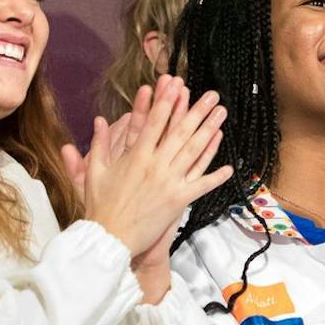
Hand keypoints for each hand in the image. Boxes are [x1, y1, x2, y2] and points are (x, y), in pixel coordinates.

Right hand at [80, 78, 231, 273]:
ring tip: (222, 115)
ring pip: (194, 152)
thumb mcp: (94, 172)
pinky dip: (216, 176)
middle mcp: (156, 165)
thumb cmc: (100, 206)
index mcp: (135, 156)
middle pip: (180, 132)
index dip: (168, 102)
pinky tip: (230, 167)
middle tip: (212, 95)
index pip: (155, 123)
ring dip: (211, 132)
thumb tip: (99, 120)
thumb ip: (99, 144)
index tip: (178, 85)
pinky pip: (201, 185)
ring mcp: (170, 182)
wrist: (110, 238)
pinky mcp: (179, 200)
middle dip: (198, 111)